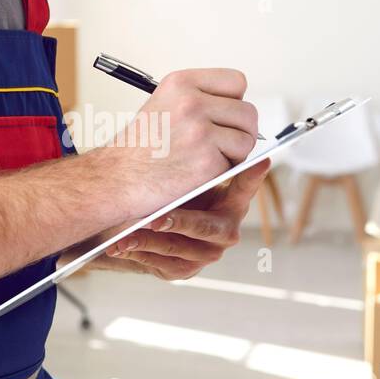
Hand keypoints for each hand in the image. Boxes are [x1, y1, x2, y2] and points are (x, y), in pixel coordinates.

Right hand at [94, 68, 258, 217]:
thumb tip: (238, 106)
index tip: (222, 116)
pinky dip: (221, 172)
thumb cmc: (139, 147)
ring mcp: (200, 132)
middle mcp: (191, 102)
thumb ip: (200, 98)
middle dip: (239, 131)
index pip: (236, 81)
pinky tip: (198, 172)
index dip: (234, 101)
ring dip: (234, 153)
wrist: (117, 179)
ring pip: (246, 139)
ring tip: (207, 158)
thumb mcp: (164, 104)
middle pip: (247, 112)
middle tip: (220, 144)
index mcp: (181, 83)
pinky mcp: (206, 161)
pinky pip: (236, 164)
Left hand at [97, 159, 270, 279]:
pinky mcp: (183, 269)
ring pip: (179, 247)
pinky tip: (119, 244)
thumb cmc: (166, 192)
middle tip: (156, 217)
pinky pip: (160, 262)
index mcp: (230, 201)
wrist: (140, 223)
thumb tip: (197, 109)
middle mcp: (223, 228)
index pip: (244, 187)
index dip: (252, 177)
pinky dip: (137, 251)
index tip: (259, 161)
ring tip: (130, 228)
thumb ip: (195, 152)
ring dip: (151, 239)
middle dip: (181, 221)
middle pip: (211, 227)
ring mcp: (204, 252)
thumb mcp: (182, 172)